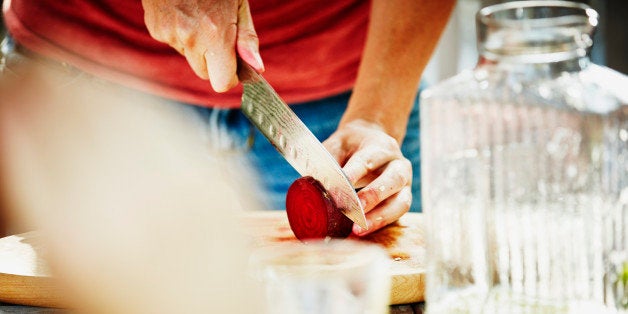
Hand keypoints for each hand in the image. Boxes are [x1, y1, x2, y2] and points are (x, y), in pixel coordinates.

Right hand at [142, 0, 263, 91]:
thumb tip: (257, 69)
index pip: (222, 82)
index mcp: (215, 34)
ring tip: (198, 13)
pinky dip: (180, 32)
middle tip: (217, 32)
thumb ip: (246, 39)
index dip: (230, 77)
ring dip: (196, 44)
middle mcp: (190, 39)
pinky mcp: (156, 29)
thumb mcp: (238, 4)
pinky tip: (183, 10)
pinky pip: (174, 42)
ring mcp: (169, 35)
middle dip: (213, 61)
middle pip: (204, 74)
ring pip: (189, 57)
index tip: (234, 66)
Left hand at [323, 120, 411, 235]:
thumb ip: (328, 161)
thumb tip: (313, 184)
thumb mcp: (338, 144)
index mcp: (382, 146)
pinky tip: (363, 231)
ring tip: (358, 229)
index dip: (354, 174)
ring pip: (401, 201)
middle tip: (353, 211)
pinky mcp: (403, 199)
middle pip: (393, 180)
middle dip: (372, 196)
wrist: (370, 140)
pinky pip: (397, 214)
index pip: (368, 160)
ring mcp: (405, 183)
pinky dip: (381, 224)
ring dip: (380, 217)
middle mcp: (399, 164)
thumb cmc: (351, 146)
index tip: (339, 188)